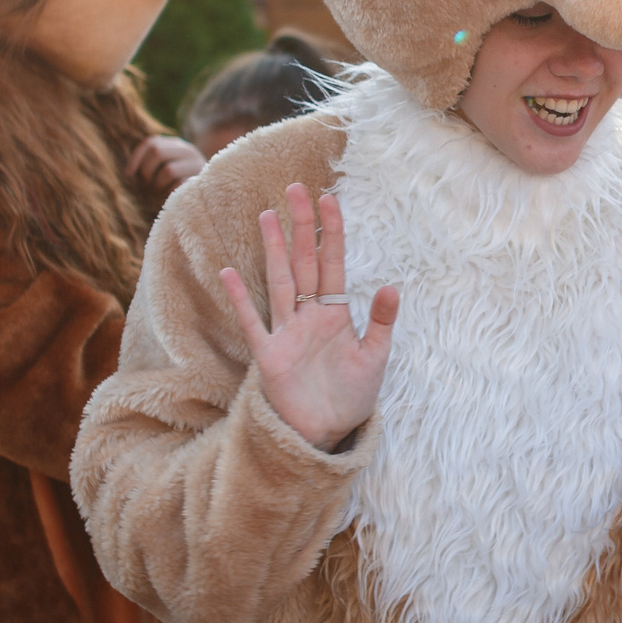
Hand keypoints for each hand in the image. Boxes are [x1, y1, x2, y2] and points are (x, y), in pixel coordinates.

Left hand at [126, 133, 205, 196]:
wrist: (206, 196)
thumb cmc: (175, 186)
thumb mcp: (163, 170)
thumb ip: (150, 165)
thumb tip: (127, 174)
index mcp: (175, 145)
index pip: (151, 143)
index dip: (135, 158)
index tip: (128, 175)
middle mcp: (187, 150)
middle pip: (157, 151)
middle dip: (147, 171)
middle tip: (147, 185)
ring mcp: (196, 164)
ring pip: (168, 170)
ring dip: (159, 185)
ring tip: (161, 192)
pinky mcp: (201, 180)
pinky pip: (179, 185)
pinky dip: (170, 192)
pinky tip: (171, 197)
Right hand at [217, 183, 398, 451]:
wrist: (326, 433)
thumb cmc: (350, 396)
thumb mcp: (374, 358)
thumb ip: (382, 323)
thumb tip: (393, 286)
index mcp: (336, 313)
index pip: (333, 263)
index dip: (332, 232)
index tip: (330, 198)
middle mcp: (309, 316)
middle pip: (304, 262)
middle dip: (301, 227)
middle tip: (296, 189)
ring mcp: (287, 333)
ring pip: (280, 281)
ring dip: (275, 250)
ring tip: (268, 216)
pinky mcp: (270, 355)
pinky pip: (253, 322)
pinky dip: (241, 299)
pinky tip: (228, 273)